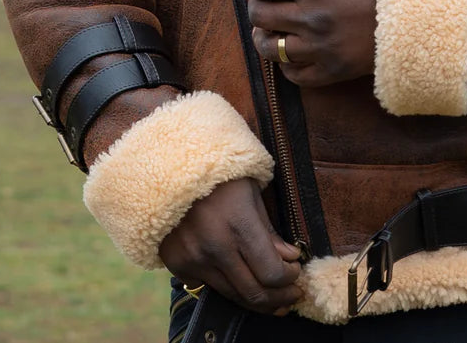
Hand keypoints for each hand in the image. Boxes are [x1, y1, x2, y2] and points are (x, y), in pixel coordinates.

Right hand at [158, 178, 302, 315]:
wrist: (170, 167)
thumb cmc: (219, 174)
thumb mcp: (251, 193)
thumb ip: (268, 231)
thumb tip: (289, 259)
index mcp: (239, 224)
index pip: (271, 273)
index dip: (289, 278)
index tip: (296, 271)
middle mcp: (215, 248)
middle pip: (254, 293)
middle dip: (279, 298)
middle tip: (291, 294)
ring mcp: (193, 260)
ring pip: (232, 296)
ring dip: (256, 299)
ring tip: (272, 294)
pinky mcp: (177, 265)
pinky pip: (208, 287)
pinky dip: (228, 287)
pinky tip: (239, 279)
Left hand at [248, 0, 376, 86]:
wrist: (417, 13)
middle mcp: (311, 16)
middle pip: (259, 15)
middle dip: (257, 7)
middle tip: (263, 5)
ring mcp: (320, 47)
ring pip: (269, 48)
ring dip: (265, 37)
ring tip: (271, 31)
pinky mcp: (332, 71)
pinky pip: (293, 75)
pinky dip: (287, 65)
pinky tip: (292, 53)